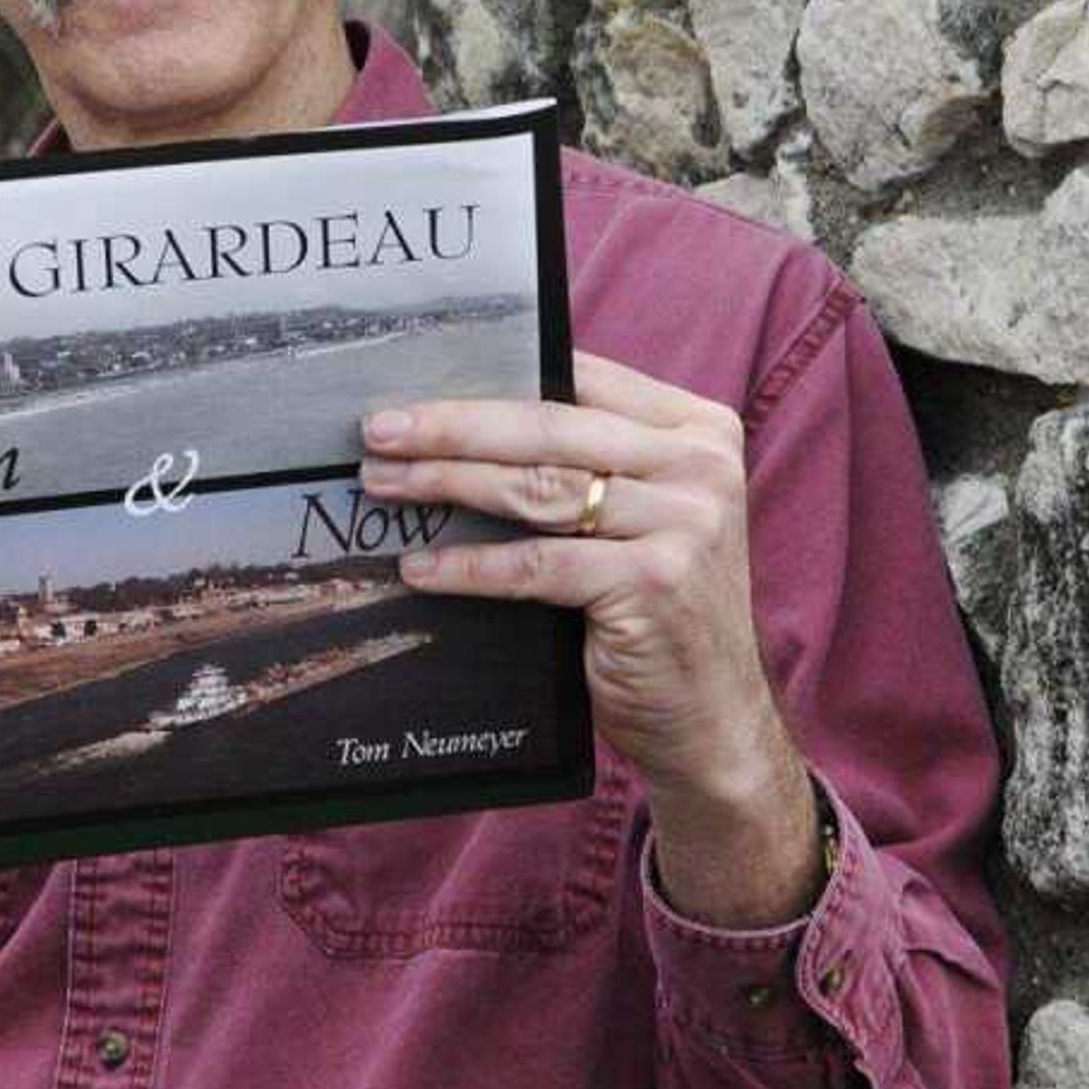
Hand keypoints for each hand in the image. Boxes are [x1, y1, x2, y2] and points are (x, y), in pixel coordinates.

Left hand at [373, 348, 820, 924]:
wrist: (711, 714)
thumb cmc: (653, 601)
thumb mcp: (637, 513)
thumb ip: (582, 459)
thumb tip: (459, 416)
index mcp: (696, 430)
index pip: (579, 379)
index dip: (492, 374)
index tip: (415, 376)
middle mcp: (700, 467)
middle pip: (547, 428)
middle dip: (451, 426)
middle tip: (377, 428)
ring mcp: (685, 525)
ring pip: (536, 488)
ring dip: (446, 484)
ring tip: (382, 483)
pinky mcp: (655, 585)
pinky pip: (537, 565)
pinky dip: (469, 565)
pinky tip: (419, 565)